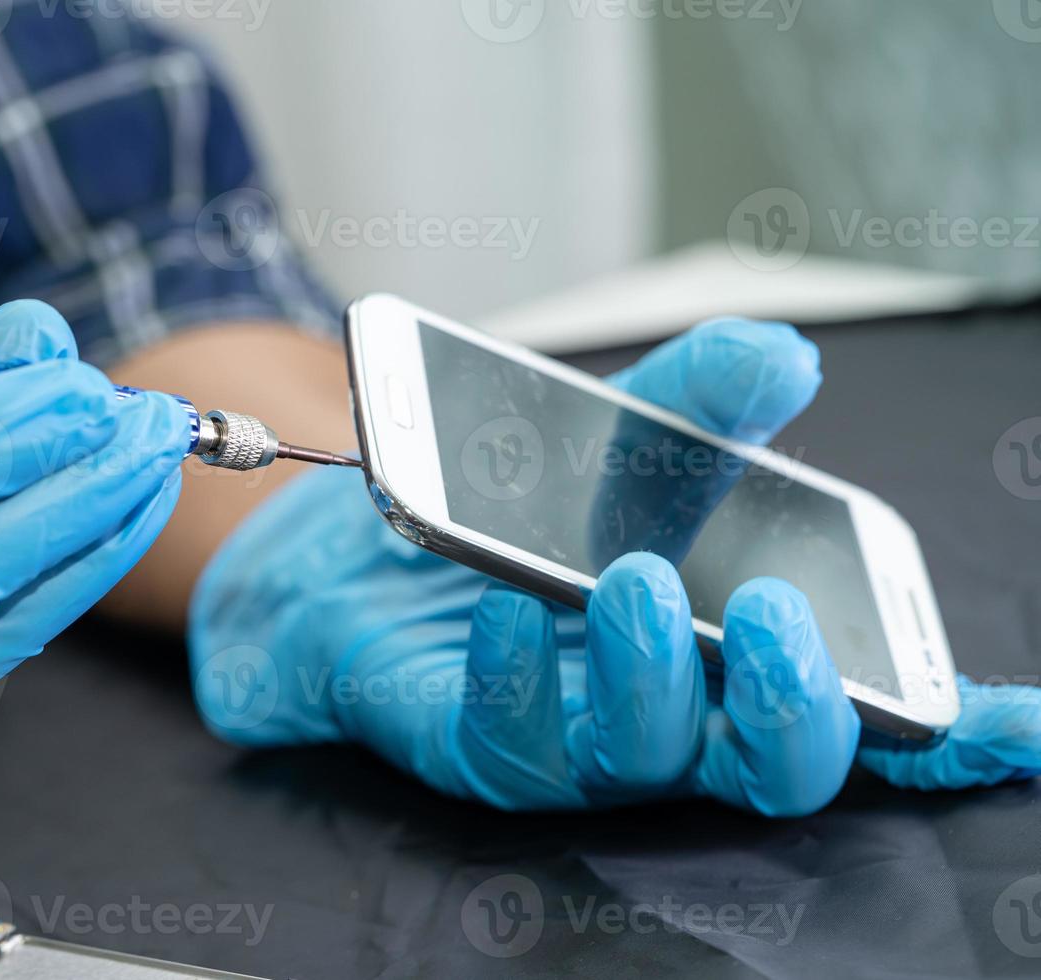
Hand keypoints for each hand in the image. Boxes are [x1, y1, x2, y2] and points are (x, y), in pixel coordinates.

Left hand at [189, 319, 1040, 815]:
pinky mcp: (472, 742)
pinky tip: (506, 612)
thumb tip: (784, 360)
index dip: (939, 726)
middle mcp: (666, 704)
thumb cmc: (508, 496)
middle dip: (796, 709)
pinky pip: (510, 740)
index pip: (850, 703)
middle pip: (769, 765)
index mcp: (723, 642)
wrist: (353, 531)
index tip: (1010, 724)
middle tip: (780, 620)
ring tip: (633, 582)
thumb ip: (697, 403)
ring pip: (645, 763)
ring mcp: (570, 734)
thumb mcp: (612, 433)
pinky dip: (521, 676)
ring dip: (653, 678)